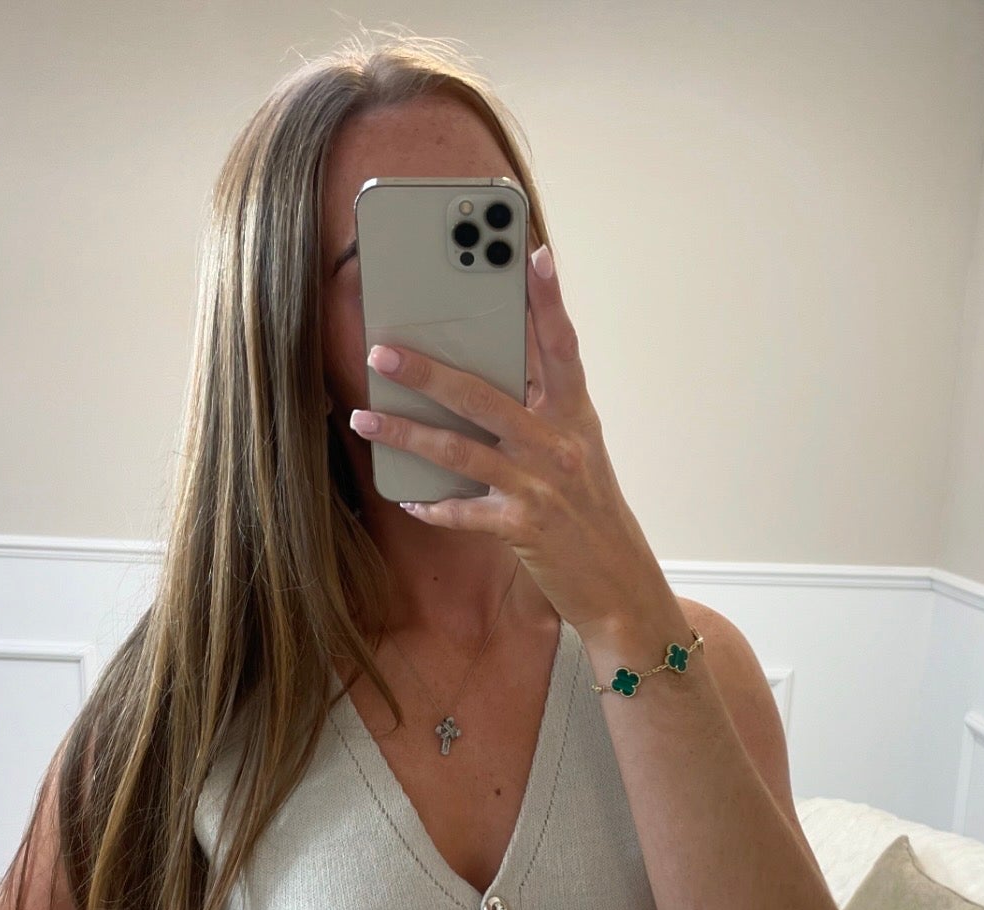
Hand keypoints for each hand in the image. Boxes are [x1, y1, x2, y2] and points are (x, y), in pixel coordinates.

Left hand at [347, 243, 673, 644]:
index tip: (531, 252)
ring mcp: (540, 487)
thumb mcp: (579, 452)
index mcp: (576, 417)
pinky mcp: (522, 529)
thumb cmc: (590, 512)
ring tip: (365, 417)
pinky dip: (431, 504)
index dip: (548, 300)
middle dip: (428, 372)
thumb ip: (544, 413)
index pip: (563, 347)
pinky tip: (405, 495)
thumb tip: (485, 380)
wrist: (618, 583)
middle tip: (383, 352)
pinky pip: (463, 511)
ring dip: (405, 433)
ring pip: (460, 449)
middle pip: (485, 395)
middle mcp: (559, 445)